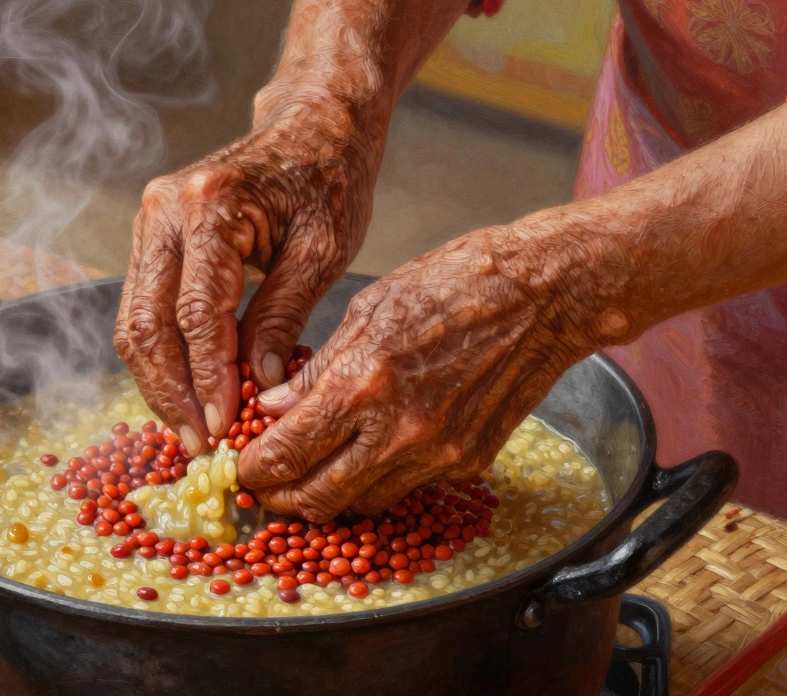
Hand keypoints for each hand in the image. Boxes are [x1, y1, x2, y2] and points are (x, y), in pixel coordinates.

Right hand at [114, 101, 375, 454]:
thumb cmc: (328, 180)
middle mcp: (163, 210)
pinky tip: (187, 391)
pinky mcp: (150, 237)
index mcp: (210, 205)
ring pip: (133, 322)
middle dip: (171, 392)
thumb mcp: (322, 252)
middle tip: (199, 443)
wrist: (312, 126)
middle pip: (147, 324)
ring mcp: (149, 222)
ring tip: (192, 428)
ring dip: (159, 381)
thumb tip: (259, 385)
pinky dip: (161, 356)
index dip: (206, 378)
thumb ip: (283, 316)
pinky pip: (143, 309)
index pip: (196, 313)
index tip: (223, 426)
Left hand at [237, 223, 612, 520]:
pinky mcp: (469, 462)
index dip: (253, 470)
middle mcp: (399, 432)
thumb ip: (316, 372)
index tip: (241, 466)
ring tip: (309, 469)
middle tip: (264, 484)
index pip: (287, 455)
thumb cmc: (456, 283)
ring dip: (327, 494)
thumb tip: (272, 412)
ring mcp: (438, 454)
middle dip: (281, 498)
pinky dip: (374, 480)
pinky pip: (405, 488)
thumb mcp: (368, 310)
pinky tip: (363, 453)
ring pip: (361, 502)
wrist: (545, 295)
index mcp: (364, 384)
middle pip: (317, 499)